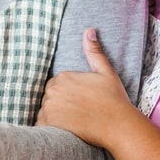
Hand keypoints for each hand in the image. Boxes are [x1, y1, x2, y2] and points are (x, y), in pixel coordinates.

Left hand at [36, 28, 135, 148]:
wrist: (118, 125)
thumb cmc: (114, 99)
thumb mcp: (105, 72)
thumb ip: (94, 52)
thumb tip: (89, 30)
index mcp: (63, 77)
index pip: (57, 85)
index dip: (68, 95)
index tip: (80, 102)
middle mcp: (53, 90)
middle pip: (50, 97)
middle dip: (59, 104)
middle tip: (78, 113)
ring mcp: (49, 107)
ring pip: (45, 111)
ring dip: (54, 116)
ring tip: (73, 122)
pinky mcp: (49, 124)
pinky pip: (41, 125)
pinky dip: (49, 128)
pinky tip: (65, 129)